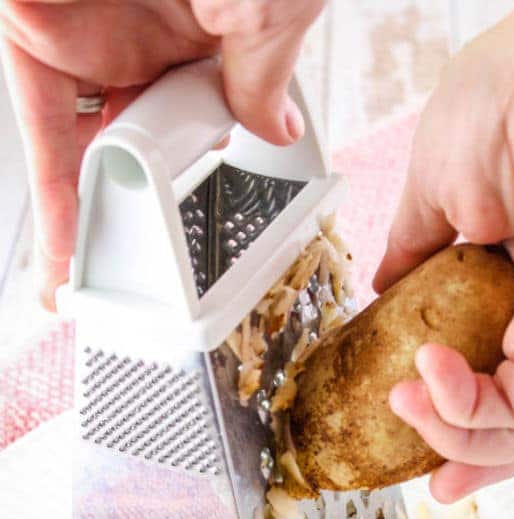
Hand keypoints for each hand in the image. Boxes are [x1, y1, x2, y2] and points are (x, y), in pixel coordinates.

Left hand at [0, 0, 323, 307]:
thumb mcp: (272, 9)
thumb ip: (265, 78)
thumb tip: (276, 129)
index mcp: (210, 25)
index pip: (209, 118)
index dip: (209, 183)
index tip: (217, 248)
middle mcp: (148, 33)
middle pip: (147, 145)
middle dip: (149, 216)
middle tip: (158, 288)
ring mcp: (91, 38)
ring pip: (94, 150)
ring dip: (99, 221)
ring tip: (116, 293)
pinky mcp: (36, 39)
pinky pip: (45, 137)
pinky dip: (55, 201)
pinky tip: (70, 262)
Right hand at [376, 0, 513, 502]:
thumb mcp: (437, 188)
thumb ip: (415, 254)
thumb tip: (385, 293)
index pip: (503, 380)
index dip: (459, 421)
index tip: (414, 433)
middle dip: (469, 459)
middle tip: (425, 476)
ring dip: (457, 435)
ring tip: (404, 403)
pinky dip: (471, 405)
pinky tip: (427, 375)